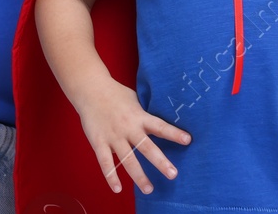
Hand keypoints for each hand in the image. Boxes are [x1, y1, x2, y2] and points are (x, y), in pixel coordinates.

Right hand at [72, 77, 190, 194]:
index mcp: (139, 116)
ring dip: (138, 176)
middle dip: (160, 162)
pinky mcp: (99, 142)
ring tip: (148, 189)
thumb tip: (159, 126)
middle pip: (146, 147)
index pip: (160, 126)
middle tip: (173, 174)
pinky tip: (118, 189)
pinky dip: (111, 176)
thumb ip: (144, 114)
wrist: (89, 88)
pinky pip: (105, 162)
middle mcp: (128, 127)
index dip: (174, 133)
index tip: (188, 140)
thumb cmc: (114, 93)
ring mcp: (113, 136)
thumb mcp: (134, 100)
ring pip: (127, 159)